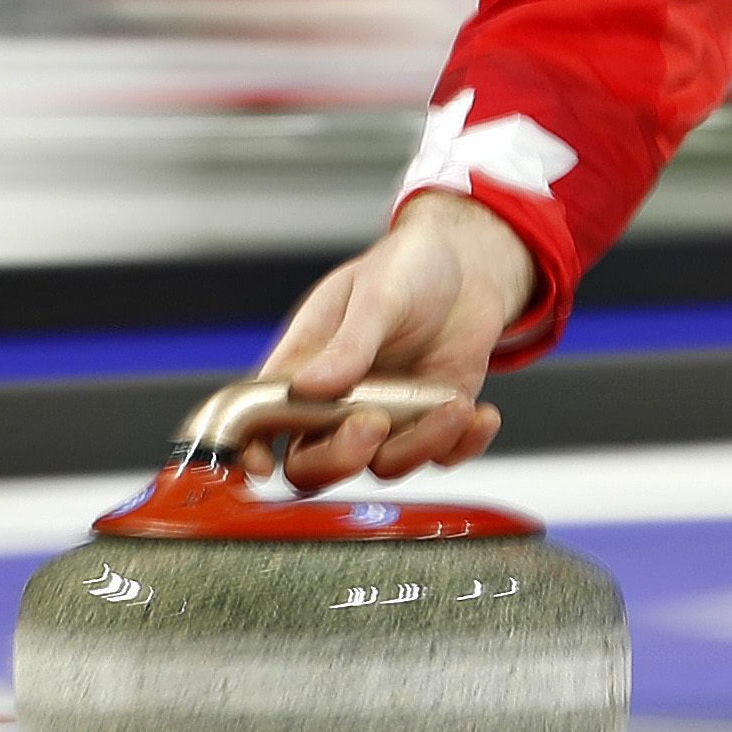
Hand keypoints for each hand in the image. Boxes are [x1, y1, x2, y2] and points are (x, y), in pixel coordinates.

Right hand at [246, 192, 536, 488]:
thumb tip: (310, 386)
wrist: (469, 265)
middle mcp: (336, 404)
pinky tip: (479, 415)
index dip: (251, 451)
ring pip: (382, 467)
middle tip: (373, 422)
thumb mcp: (375, 293)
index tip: (262, 466)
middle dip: (340, 457)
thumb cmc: (406, 267)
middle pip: (314, 465)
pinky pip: (440, 457)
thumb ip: (348, 343)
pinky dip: (462, 444)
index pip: (259, 421)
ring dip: (417, 446)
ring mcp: (384, 419)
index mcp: (302, 367)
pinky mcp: (430, 423)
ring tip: (452, 406)